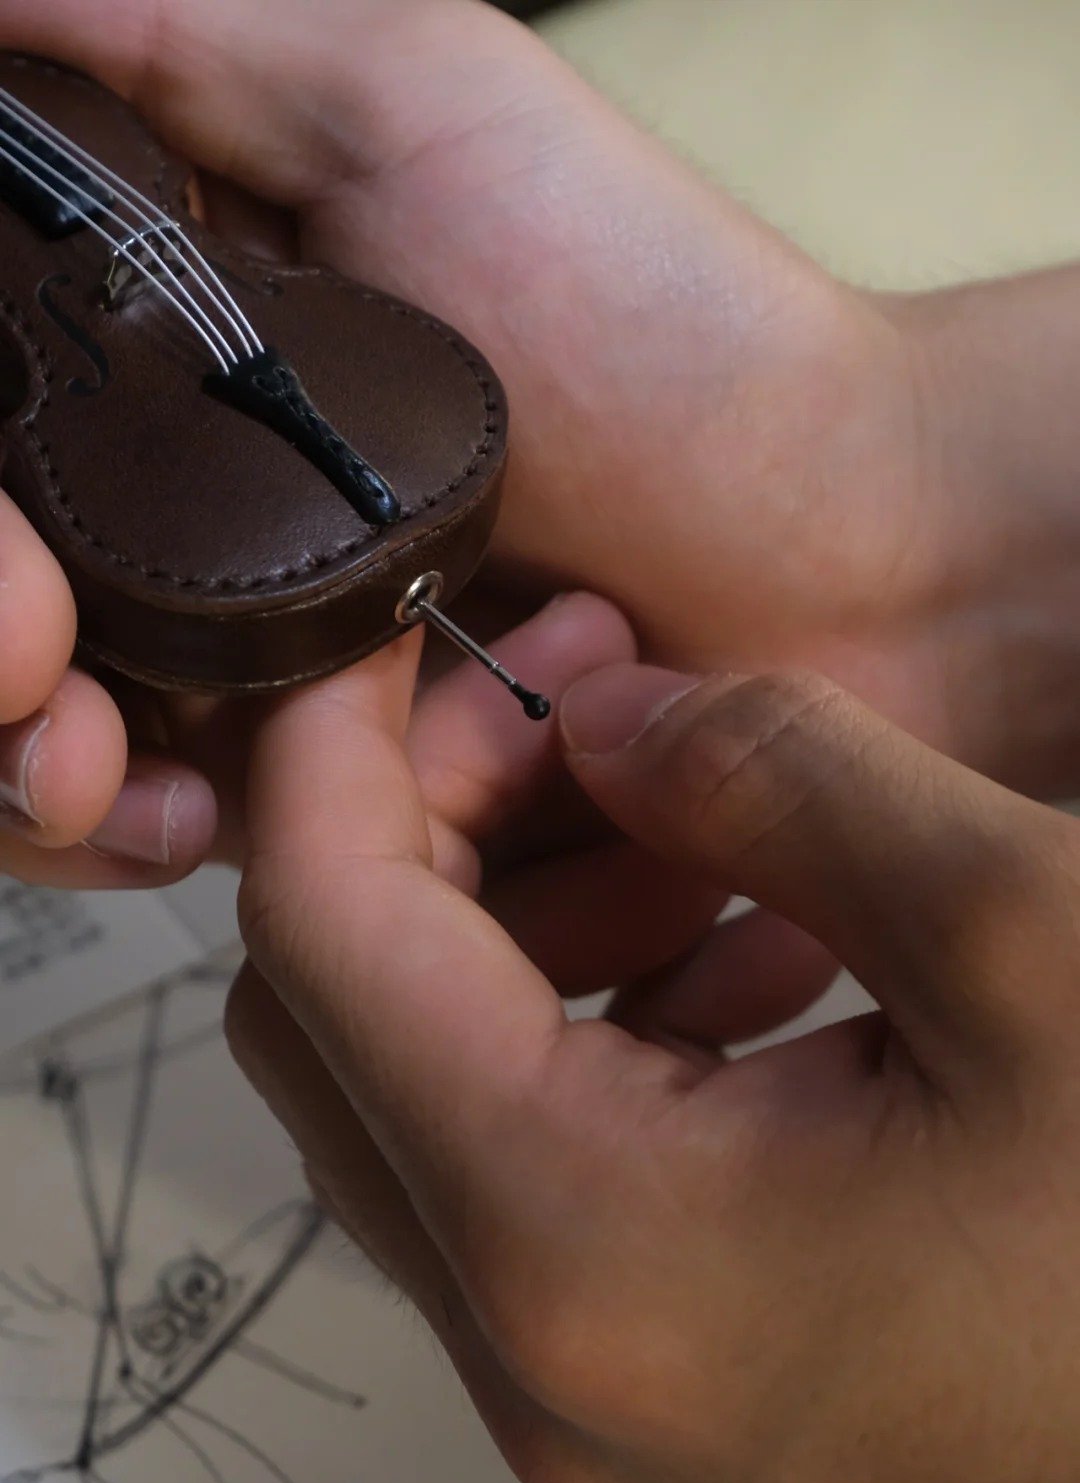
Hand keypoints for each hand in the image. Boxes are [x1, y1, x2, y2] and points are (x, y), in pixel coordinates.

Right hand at [4, 0, 1079, 894]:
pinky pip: (280, 898)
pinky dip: (289, 892)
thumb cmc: (657, 321)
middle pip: (28, 677)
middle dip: (21, 736)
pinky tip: (349, 839)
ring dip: (115, 816)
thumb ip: (180, 44)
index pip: (8, 504)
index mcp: (182, 397)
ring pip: (113, 804)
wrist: (848, 536)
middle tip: (74, 741)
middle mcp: (217, 555)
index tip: (20, 625)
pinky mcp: (396, 827)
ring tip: (217, 791)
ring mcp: (299, 706)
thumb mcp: (407, 104)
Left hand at [228, 642, 1079, 1482]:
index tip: (408, 619)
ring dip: (529, 914)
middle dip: (435, 813)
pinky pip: (542, 1167)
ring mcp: (585, 1383)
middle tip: (584, 695)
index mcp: (577, 1234)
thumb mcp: (1030, 940)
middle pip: (345, 1011)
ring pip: (433, 1086)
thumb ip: (780, 784)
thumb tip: (611, 718)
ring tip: (703, 820)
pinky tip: (767, 953)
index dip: (339, 742)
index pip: (322, 930)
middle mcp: (535, 1341)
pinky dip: (600, 1023)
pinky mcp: (658, 1381)